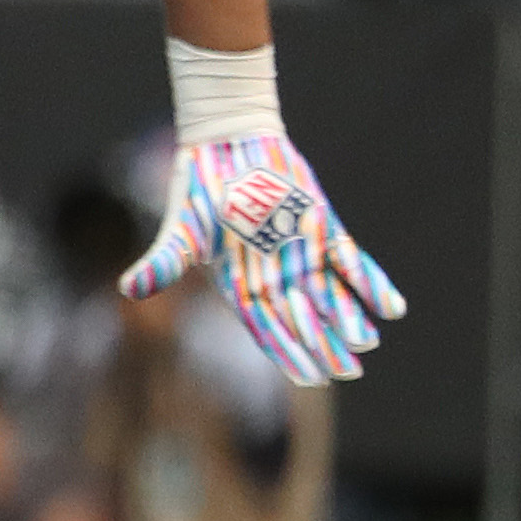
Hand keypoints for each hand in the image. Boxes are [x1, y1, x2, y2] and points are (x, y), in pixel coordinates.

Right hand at [121, 134, 405, 384]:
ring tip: (367, 343)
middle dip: (325, 344)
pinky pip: (353, 264)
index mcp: (240, 284)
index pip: (267, 327)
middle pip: (303, 318)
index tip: (312, 378)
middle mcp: (274, 276)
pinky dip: (371, 284)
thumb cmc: (198, 187)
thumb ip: (164, 262)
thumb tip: (128, 289)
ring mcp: (302, 255)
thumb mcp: (181, 228)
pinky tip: (392, 308)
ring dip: (348, 318)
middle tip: (348, 370)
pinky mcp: (325, 232)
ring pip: (330, 297)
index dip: (289, 352)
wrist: (228, 142)